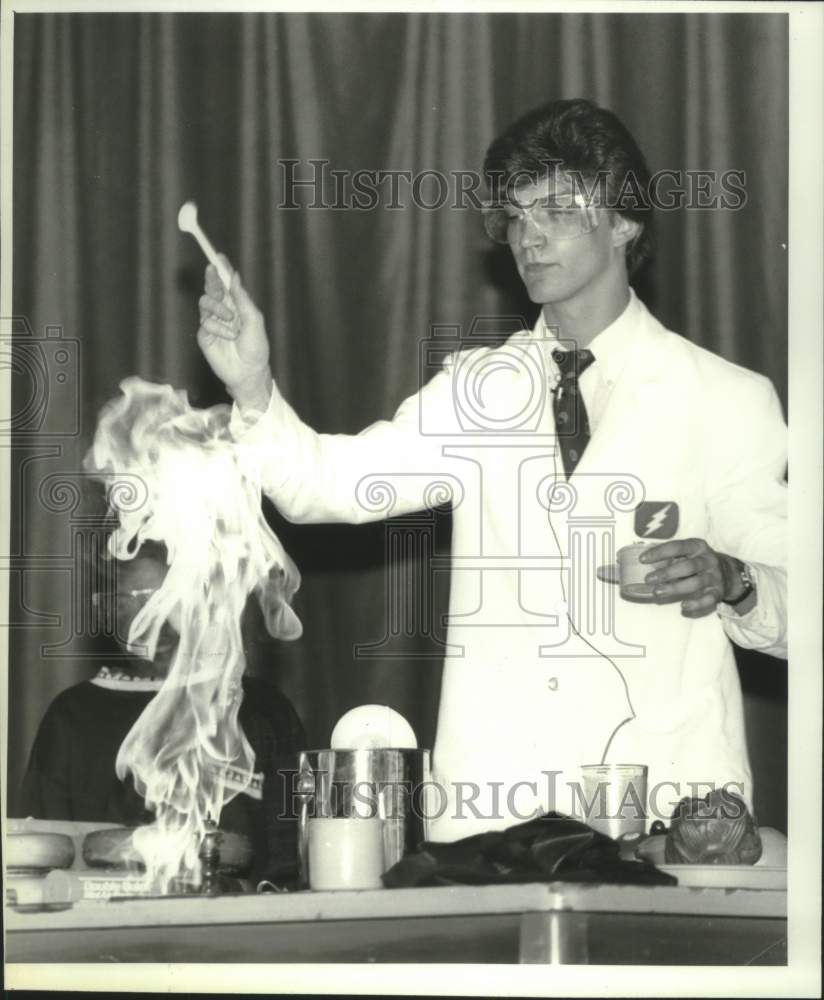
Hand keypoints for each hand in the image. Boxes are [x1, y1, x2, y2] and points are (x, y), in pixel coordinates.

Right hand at [197, 256, 272, 407]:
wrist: (248, 371)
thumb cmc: (256, 347)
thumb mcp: (254, 320)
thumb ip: (243, 298)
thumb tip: (235, 276)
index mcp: (237, 305)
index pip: (227, 283)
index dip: (222, 269)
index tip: (218, 256)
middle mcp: (223, 310)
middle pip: (212, 287)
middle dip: (213, 280)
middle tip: (214, 274)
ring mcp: (212, 322)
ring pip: (205, 302)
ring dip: (219, 308)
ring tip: (231, 321)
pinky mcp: (204, 334)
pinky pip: (206, 322)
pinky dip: (218, 327)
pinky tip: (228, 337)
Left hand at [640, 538, 751, 617]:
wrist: (728, 572)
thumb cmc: (697, 561)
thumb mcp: (686, 554)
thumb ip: (669, 558)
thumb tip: (645, 564)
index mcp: (697, 546)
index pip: (678, 546)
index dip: (660, 552)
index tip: (643, 559)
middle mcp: (708, 560)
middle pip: (689, 566)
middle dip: (667, 573)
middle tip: (649, 579)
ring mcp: (714, 576)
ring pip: (696, 583)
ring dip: (676, 588)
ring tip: (658, 593)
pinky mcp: (719, 592)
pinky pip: (708, 599)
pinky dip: (696, 604)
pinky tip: (683, 607)